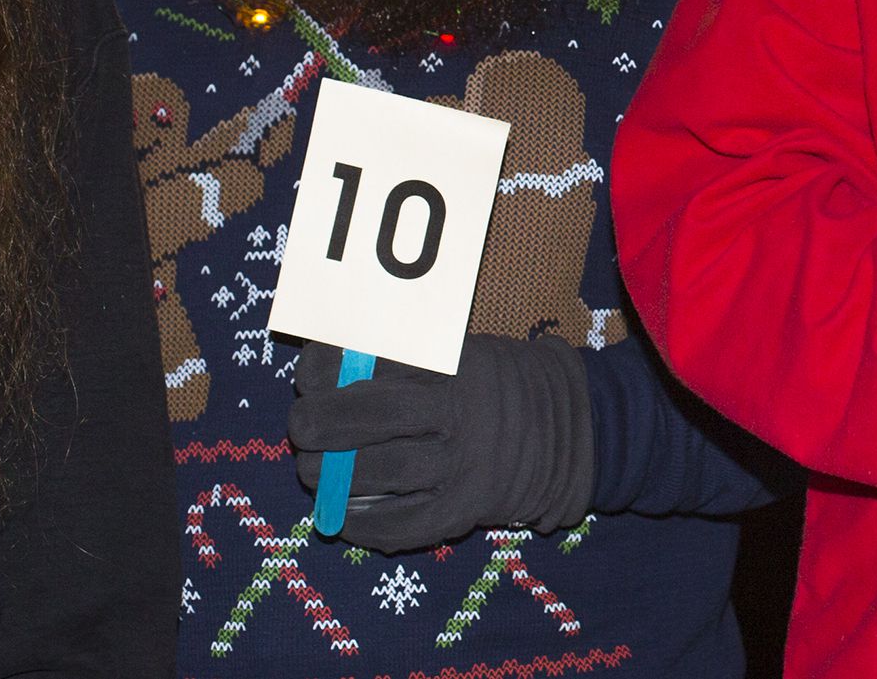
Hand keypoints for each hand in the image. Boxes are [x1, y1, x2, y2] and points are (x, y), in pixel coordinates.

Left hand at [290, 335, 593, 552]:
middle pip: (369, 417)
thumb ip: (407, 360)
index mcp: (456, 365)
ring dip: (331, 475)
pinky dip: (364, 524)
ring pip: (378, 473)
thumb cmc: (502, 383)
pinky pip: (402, 524)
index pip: (377, 362)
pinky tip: (342, 517)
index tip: (308, 374)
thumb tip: (329, 372)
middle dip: (319, 423)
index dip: (330, 368)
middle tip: (301, 426)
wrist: (575, 430)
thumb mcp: (464, 352)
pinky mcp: (466, 509)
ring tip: (312, 470)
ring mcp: (463, 465)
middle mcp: (459, 413)